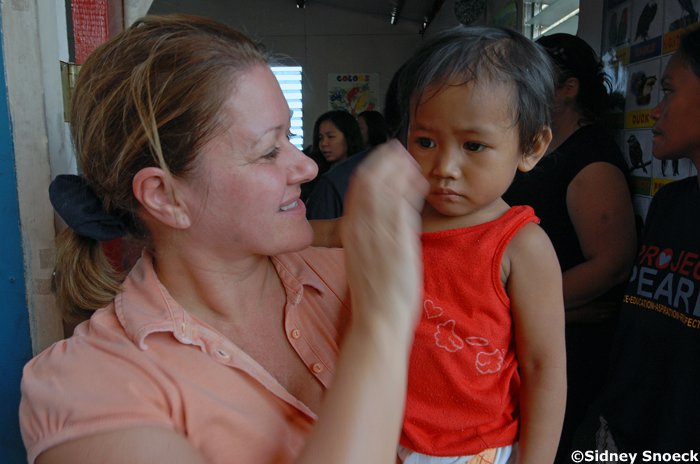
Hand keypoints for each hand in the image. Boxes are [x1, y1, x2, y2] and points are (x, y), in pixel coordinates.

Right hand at [341, 140, 427, 336]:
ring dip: (398, 168)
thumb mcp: (361, 259)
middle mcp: (360, 228)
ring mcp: (378, 234)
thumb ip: (366, 236)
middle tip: (398, 149)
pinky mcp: (397, 242)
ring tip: (410, 159)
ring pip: (384, 187)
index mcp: (350, 232)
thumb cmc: (373, 294)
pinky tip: (419, 181)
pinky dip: (409, 188)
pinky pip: (401, 205)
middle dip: (384, 160)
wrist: (377, 321)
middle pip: (368, 180)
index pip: (356, 188)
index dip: (371, 168)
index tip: (384, 158)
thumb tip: (374, 219)